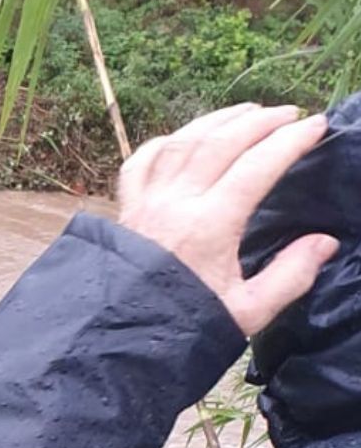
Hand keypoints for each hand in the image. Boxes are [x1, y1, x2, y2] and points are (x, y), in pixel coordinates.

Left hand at [118, 103, 337, 335]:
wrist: (123, 335)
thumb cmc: (185, 324)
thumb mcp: (248, 312)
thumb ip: (290, 276)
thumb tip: (324, 242)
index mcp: (209, 226)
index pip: (257, 167)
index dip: (290, 141)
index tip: (317, 126)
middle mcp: (175, 203)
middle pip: (219, 143)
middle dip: (258, 121)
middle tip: (288, 114)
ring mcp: (145, 201)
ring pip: (181, 143)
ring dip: (216, 121)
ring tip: (247, 111)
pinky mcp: (125, 208)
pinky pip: (141, 161)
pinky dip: (165, 143)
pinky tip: (183, 137)